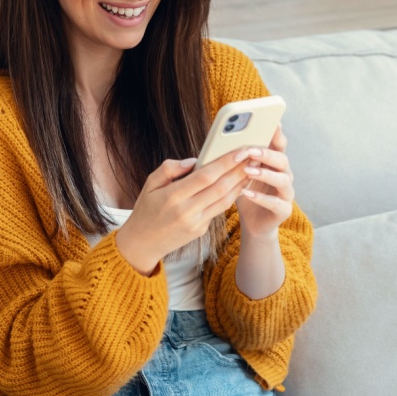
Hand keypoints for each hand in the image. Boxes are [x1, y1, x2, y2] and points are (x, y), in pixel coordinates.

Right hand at [115, 148, 257, 274]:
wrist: (142, 244)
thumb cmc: (145, 209)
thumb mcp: (149, 184)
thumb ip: (169, 169)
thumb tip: (194, 161)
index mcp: (172, 197)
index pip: (205, 177)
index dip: (224, 163)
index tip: (239, 151)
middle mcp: (187, 211)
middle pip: (220, 188)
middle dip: (239, 170)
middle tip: (254, 155)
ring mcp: (196, 223)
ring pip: (225, 200)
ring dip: (241, 183)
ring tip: (252, 167)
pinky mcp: (201, 230)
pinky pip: (219, 209)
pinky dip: (231, 195)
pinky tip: (238, 183)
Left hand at [236, 125, 293, 238]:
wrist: (253, 223)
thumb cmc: (245, 193)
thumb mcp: (238, 173)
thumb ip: (235, 159)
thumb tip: (218, 142)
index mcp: (273, 163)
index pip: (279, 144)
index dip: (277, 133)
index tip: (271, 122)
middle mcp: (284, 175)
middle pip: (282, 159)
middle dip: (267, 153)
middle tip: (251, 150)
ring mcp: (286, 192)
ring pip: (283, 179)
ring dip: (265, 173)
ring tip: (248, 171)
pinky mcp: (284, 210)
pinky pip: (276, 203)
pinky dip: (261, 197)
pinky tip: (247, 193)